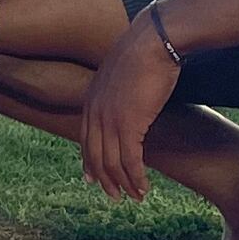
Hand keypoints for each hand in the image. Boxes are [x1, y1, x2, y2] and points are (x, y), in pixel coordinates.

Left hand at [79, 18, 183, 199]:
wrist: (153, 42)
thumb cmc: (144, 53)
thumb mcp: (122, 74)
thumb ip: (116, 92)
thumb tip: (126, 101)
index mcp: (91, 100)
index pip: (85, 139)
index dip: (89, 162)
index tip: (92, 179)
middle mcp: (95, 113)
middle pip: (95, 156)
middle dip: (105, 180)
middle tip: (115, 196)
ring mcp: (109, 120)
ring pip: (112, 162)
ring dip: (124, 183)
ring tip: (135, 197)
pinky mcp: (129, 125)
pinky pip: (130, 161)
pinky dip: (136, 177)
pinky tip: (144, 187)